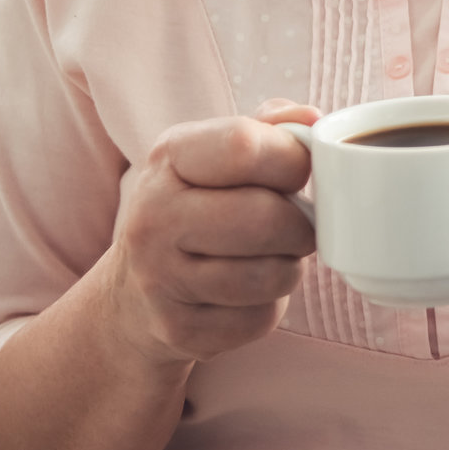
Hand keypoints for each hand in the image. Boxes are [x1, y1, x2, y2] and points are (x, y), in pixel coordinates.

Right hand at [98, 99, 319, 370]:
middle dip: (301, 225)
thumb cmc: (201, 206)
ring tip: (270, 257)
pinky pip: (259, 319)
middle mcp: (154, 215)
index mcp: (170, 156)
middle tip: (296, 226)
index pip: (245, 146)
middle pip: (267, 218)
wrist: (134, 292)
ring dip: (289, 267)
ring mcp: (159, 278)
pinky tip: (246, 293)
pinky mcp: (177, 329)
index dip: (292, 159)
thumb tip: (314, 120)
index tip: (298, 173)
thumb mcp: (221, 154)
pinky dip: (269, 307)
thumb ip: (272, 127)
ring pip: (271, 275)